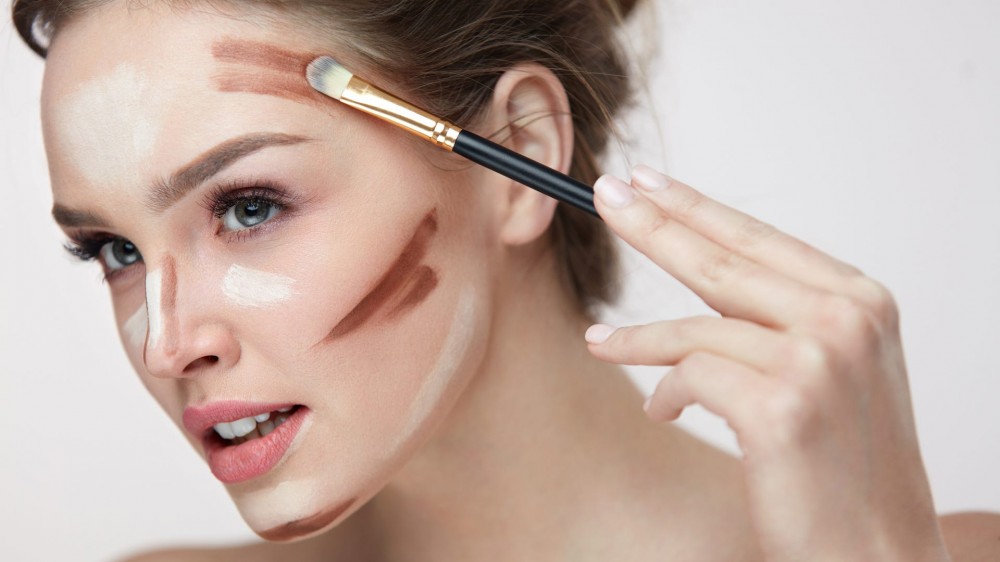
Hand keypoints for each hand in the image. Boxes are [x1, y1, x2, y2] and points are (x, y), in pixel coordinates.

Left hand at [585, 166, 950, 560]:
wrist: (878, 549)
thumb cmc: (844, 463)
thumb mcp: (831, 370)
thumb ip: (783, 318)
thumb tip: (703, 271)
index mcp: (863, 300)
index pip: (760, 239)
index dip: (697, 207)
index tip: (649, 182)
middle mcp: (846, 319)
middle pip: (722, 260)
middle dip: (653, 225)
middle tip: (605, 194)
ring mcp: (816, 359)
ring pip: (695, 325)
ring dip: (637, 341)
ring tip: (600, 344)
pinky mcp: (780, 405)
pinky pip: (688, 374)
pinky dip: (663, 392)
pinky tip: (660, 409)